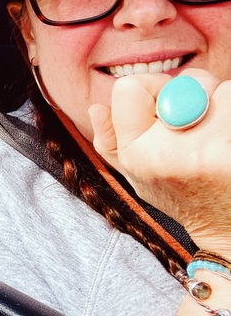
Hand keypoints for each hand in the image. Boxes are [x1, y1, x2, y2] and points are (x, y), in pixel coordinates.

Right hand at [89, 69, 230, 254]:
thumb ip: (108, 141)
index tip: (166, 108)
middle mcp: (165, 153)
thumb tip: (97, 108)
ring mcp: (206, 152)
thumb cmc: (182, 197)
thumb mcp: (133, 176)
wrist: (227, 233)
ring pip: (222, 90)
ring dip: (224, 103)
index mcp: (134, 154)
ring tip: (220, 136)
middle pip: (186, 82)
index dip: (152, 89)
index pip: (129, 87)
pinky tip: (230, 142)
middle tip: (200, 121)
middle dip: (198, 92)